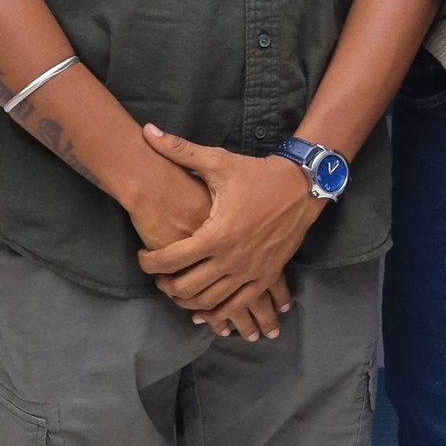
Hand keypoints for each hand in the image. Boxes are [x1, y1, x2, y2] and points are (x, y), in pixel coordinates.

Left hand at [136, 126, 321, 341]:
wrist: (302, 187)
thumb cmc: (257, 174)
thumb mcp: (219, 161)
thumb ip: (181, 150)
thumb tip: (148, 131)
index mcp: (216, 234)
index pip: (170, 260)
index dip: (149, 263)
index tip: (143, 256)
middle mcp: (232, 259)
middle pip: (186, 288)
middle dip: (165, 285)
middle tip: (158, 275)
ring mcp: (250, 272)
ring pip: (210, 303)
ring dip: (188, 301)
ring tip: (178, 290)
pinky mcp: (266, 277)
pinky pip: (237, 306)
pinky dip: (219, 313)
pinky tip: (207, 311)